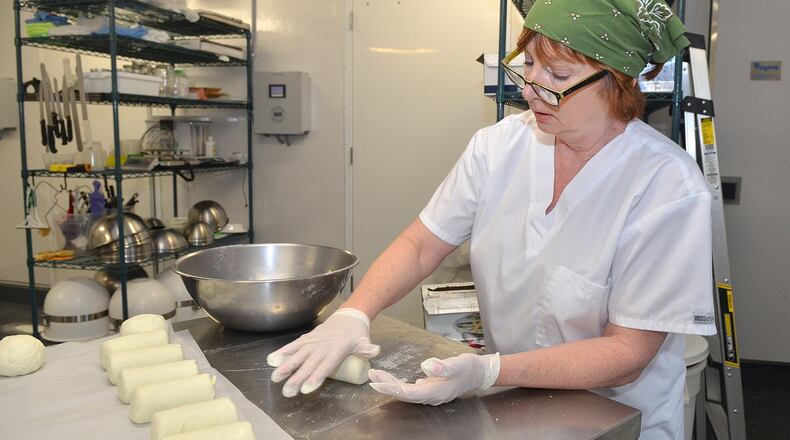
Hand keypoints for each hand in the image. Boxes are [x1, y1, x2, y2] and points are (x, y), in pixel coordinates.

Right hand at [266, 308, 379, 396]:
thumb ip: (368, 348)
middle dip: (297, 378)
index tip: (306, 389)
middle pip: (308, 364)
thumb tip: (375, 350)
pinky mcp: (307, 338)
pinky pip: (293, 345)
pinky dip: (282, 351)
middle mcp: (322, 346)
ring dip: (285, 366)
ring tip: (275, 378)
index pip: (325, 366)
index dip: (315, 377)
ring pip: (297, 355)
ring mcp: (313, 341)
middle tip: (287, 391)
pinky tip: (271, 360)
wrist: (349, 315)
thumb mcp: (364, 341)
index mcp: (336, 349)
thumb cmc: (357, 333)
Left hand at [368, 352, 499, 405]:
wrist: (478, 373)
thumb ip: (444, 366)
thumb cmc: (469, 368)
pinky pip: (410, 389)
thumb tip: (428, 367)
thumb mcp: (458, 363)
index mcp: (436, 392)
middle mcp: (431, 396)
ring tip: (377, 375)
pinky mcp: (430, 389)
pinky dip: (399, 383)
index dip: (392, 388)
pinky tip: (392, 379)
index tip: (377, 382)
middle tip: (371, 376)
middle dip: (387, 385)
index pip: (409, 392)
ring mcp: (430, 394)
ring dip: (391, 384)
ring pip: (406, 392)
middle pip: (404, 393)